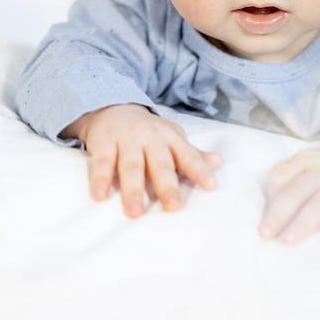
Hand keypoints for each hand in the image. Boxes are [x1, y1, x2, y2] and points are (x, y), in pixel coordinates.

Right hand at [70, 103, 223, 217]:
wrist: (114, 106)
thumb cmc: (148, 132)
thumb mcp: (172, 139)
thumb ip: (192, 154)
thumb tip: (219, 162)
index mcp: (170, 138)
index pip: (188, 155)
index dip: (200, 170)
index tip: (211, 187)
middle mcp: (150, 137)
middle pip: (160, 163)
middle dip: (167, 185)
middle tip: (174, 208)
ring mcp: (126, 139)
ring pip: (131, 166)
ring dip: (133, 189)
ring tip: (135, 213)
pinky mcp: (104, 142)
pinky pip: (102, 162)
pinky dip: (101, 179)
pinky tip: (100, 197)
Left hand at [259, 148, 319, 245]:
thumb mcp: (304, 178)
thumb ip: (285, 192)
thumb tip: (267, 225)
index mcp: (305, 160)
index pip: (281, 175)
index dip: (269, 199)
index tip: (263, 225)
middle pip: (300, 186)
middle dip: (280, 211)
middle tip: (266, 234)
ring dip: (305, 221)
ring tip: (290, 242)